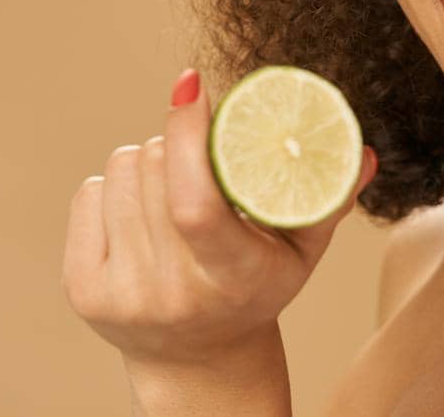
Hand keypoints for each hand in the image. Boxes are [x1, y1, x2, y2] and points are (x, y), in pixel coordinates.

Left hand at [61, 67, 378, 370]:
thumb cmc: (258, 287)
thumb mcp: (302, 251)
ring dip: (148, 159)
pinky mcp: (83, 289)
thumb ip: (329, 198)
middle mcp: (171, 292)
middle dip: (178, 141)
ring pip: (121, 171)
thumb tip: (359, 150)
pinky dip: (115, 185)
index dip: (189, 136)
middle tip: (201, 153)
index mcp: (232, 278)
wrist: (199, 358)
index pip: (196, 203)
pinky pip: (89, 193)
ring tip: (174, 180)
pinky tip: (140, 206)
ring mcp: (122, 294)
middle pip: (156, 169)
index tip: (192, 85)